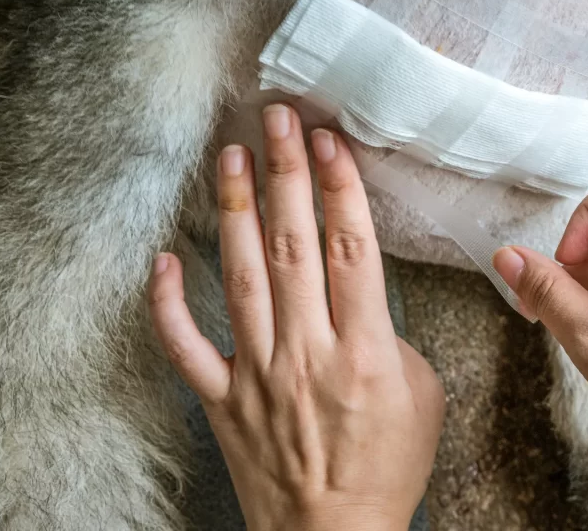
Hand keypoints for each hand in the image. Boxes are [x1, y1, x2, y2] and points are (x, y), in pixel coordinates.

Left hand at [147, 105, 444, 530]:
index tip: (327, 142)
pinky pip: (186, 343)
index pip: (352, 250)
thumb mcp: (422, 396)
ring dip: (233, 210)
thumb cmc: (386, 469)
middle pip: (293, 246)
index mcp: (365, 351)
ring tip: (229, 156)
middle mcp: (307, 351)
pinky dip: (169, 301)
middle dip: (284, 174)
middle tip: (276, 119)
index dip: (339, 189)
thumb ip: (393, 338)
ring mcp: (258, 373)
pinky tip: (164, 258)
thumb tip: (361, 304)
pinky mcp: (223, 397)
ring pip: (240, 276)